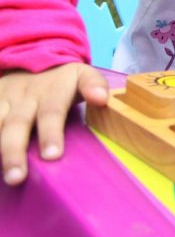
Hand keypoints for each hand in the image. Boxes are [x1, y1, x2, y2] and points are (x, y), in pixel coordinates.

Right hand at [0, 63, 108, 184]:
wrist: (30, 59)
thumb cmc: (61, 79)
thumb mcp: (82, 75)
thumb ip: (94, 85)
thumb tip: (102, 99)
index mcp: (51, 92)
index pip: (52, 113)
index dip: (51, 133)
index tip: (52, 155)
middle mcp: (23, 98)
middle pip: (17, 125)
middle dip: (14, 151)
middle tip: (17, 177)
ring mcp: (2, 101)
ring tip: (0, 176)